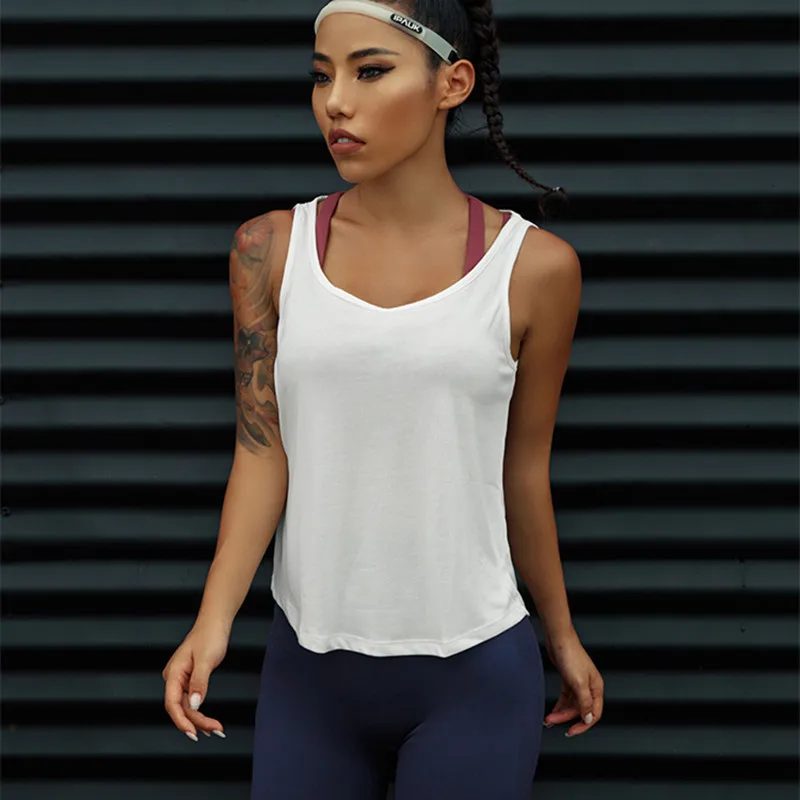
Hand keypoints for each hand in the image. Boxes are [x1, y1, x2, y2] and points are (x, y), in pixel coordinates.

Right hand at [162, 618, 229, 740]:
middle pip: (180, 707)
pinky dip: (200, 710)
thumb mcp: (206, 660)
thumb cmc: (209, 635)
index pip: (172, 704)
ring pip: (187, 706)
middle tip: (215, 730)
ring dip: (200, 719)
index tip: (193, 733)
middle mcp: (174, 677)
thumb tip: (193, 705)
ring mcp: (181, 679)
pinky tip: (207, 720)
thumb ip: (199, 683)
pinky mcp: (189, 679)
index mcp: (173, 673)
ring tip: (215, 729)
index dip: (181, 721)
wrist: (215, 622)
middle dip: (196, 722)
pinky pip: (192, 699)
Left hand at [543, 628, 603, 736]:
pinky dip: (560, 704)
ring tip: (550, 718)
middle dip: (566, 718)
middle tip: (553, 722)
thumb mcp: (578, 683)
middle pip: (580, 710)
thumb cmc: (570, 655)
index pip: (594, 714)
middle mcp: (589, 686)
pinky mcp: (569, 679)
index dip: (583, 725)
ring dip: (561, 712)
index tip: (572, 731)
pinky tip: (554, 710)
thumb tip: (588, 718)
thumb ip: (584, 702)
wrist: (559, 639)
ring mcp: (579, 682)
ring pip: (572, 704)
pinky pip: (566, 697)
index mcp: (596, 688)